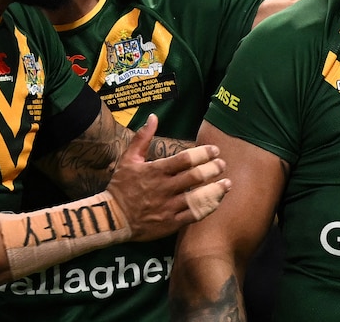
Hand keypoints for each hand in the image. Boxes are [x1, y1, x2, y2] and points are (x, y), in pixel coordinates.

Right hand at [107, 114, 230, 241]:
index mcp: (156, 171)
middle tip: (222, 164)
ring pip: (197, 197)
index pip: (185, 159)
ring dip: (215, 189)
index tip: (214, 150)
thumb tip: (153, 117)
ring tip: (227, 184)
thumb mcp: (128, 159)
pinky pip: (193, 215)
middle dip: (213, 169)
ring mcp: (168, 207)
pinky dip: (207, 208)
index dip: (203, 153)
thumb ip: (142, 138)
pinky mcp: (170, 223)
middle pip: (195, 177)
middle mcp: (164, 188)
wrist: (112, 218)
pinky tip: (217, 201)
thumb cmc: (121, 186)